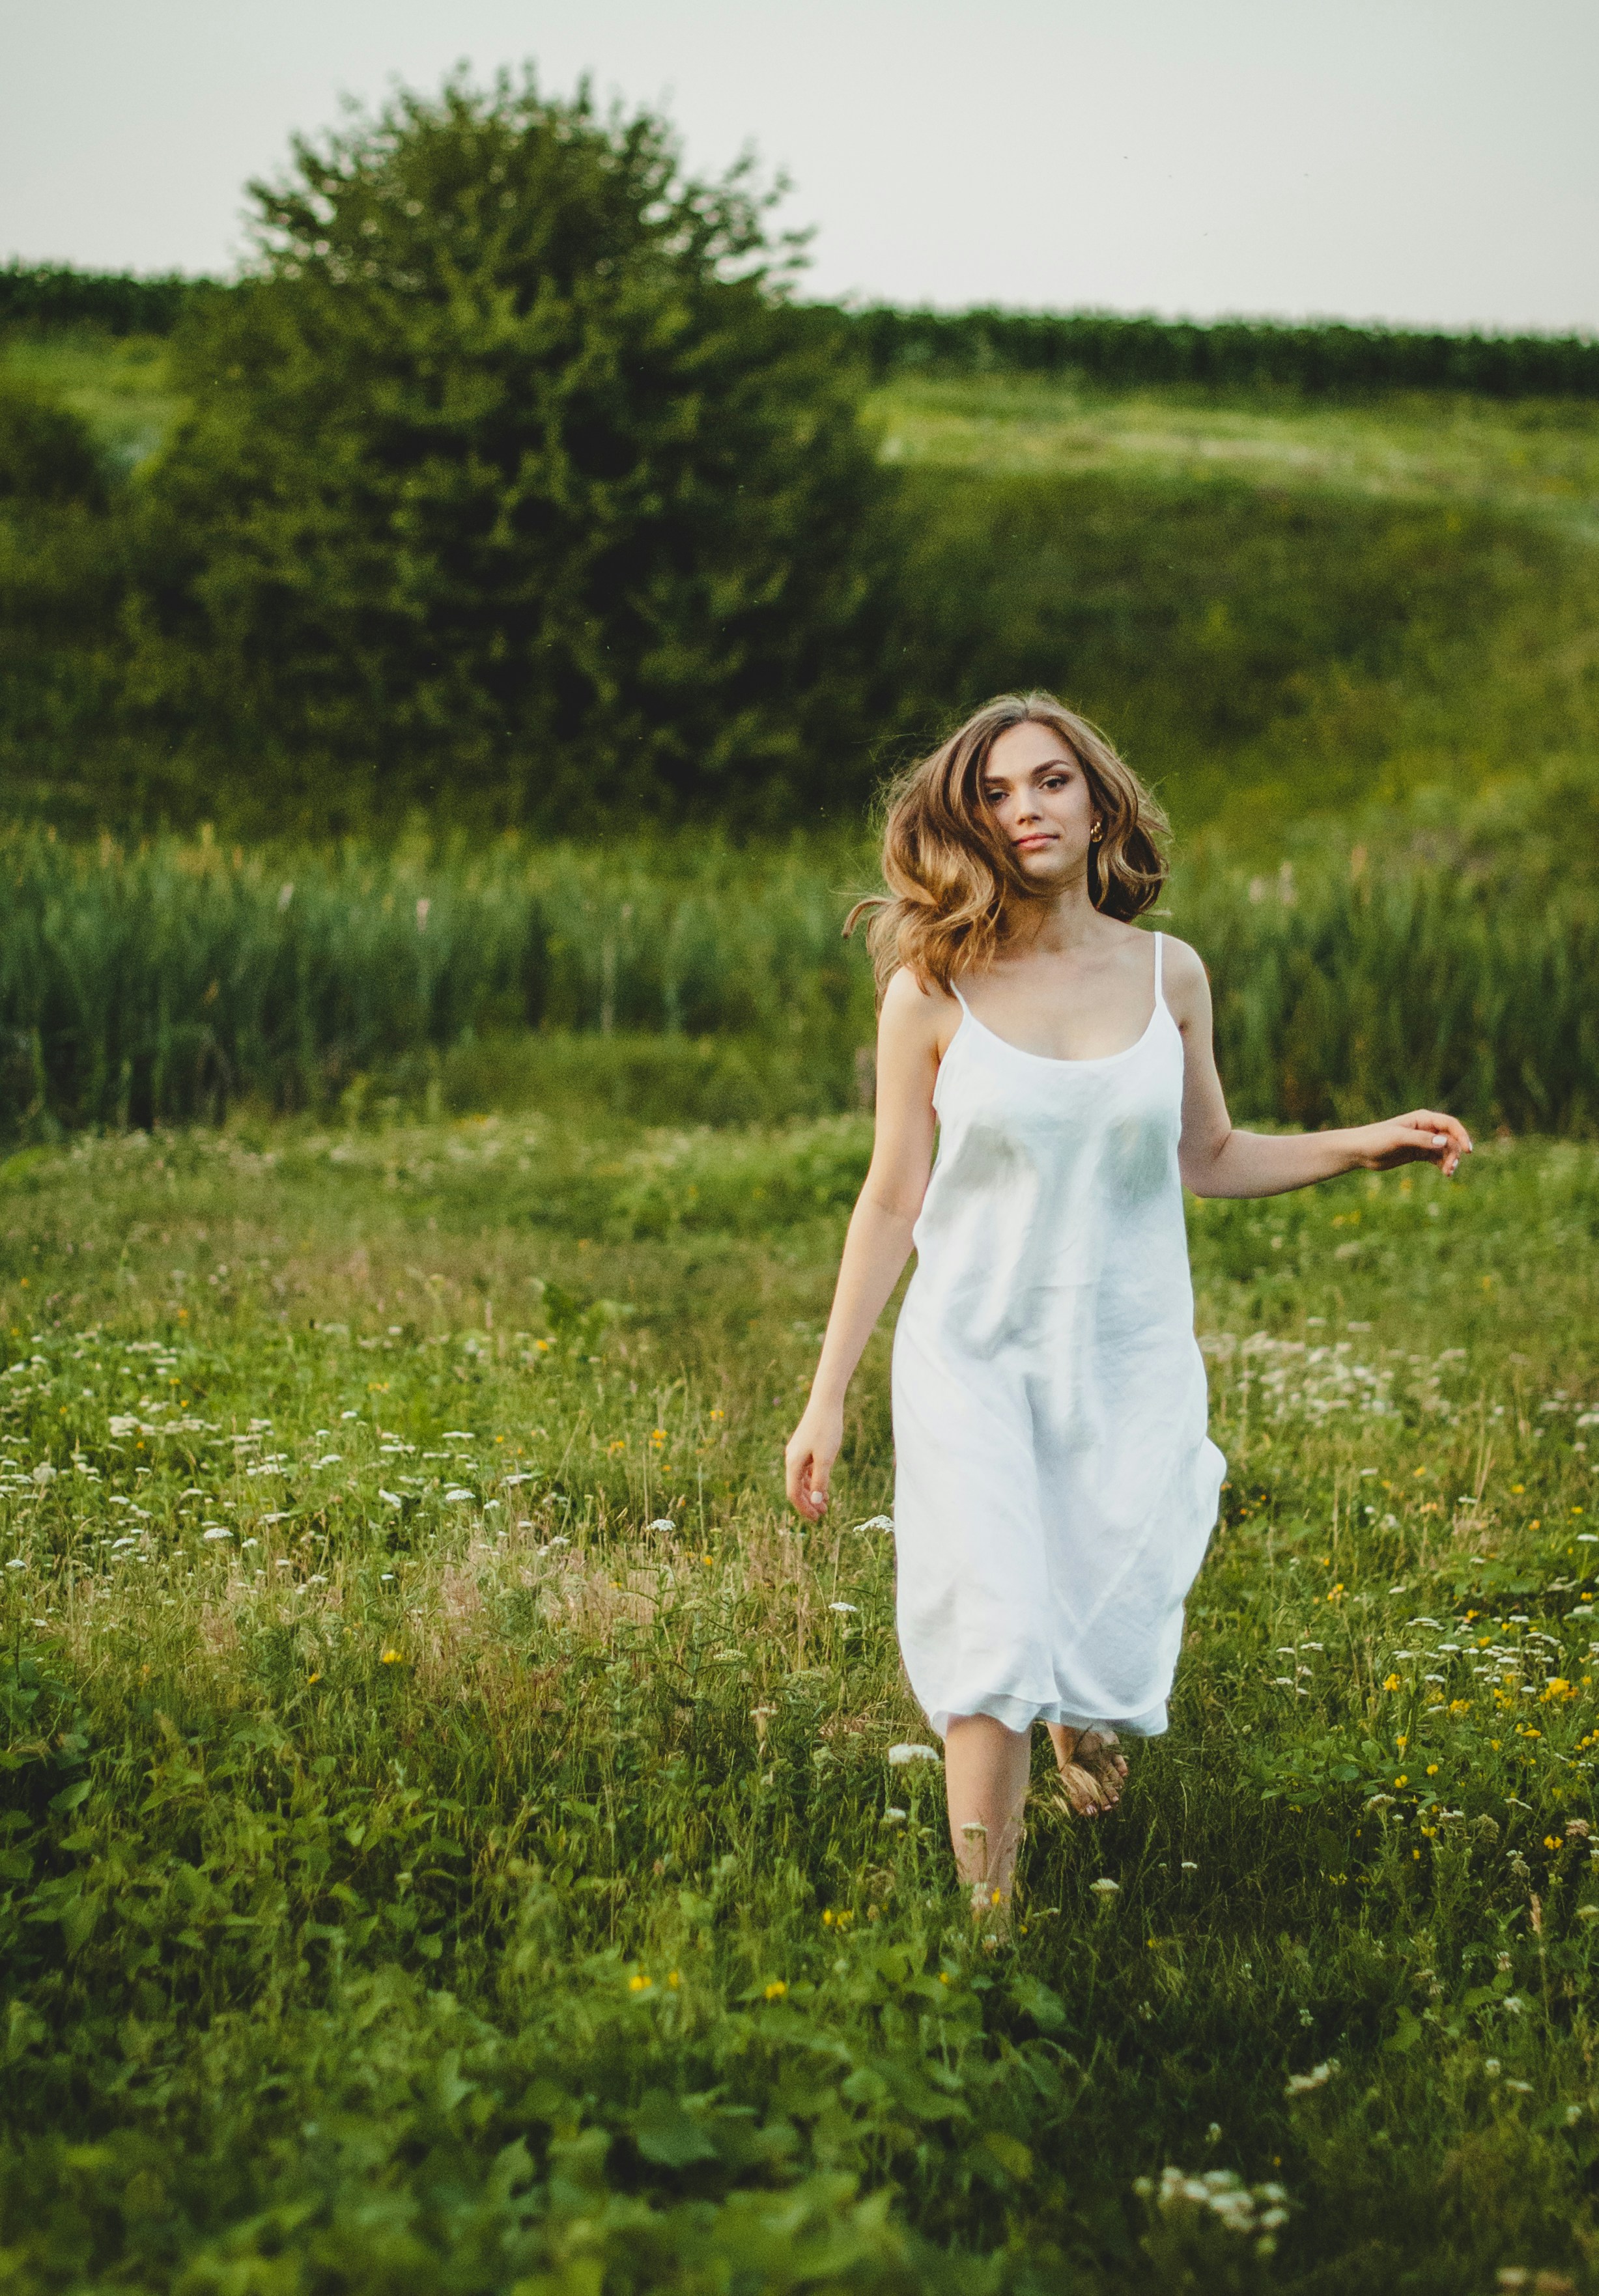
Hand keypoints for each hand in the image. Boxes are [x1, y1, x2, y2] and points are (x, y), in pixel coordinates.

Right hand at [784, 1399, 842, 1523]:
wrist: (826, 1402)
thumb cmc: (826, 1429)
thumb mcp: (826, 1458)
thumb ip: (820, 1481)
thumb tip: (815, 1502)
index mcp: (793, 1463)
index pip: (794, 1494)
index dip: (804, 1508)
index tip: (817, 1519)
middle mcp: (791, 1459)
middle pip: (796, 1488)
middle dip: (809, 1503)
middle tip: (823, 1515)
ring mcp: (797, 1453)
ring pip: (801, 1480)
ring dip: (813, 1493)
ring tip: (826, 1503)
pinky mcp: (804, 1447)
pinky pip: (806, 1470)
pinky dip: (814, 1480)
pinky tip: (824, 1486)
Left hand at [1355, 1109, 1473, 1176]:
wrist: (1360, 1151)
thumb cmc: (1377, 1139)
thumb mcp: (1399, 1138)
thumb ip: (1421, 1139)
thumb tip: (1444, 1141)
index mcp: (1423, 1119)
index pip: (1450, 1124)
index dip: (1461, 1135)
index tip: (1467, 1150)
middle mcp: (1426, 1128)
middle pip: (1450, 1139)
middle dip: (1454, 1152)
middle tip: (1450, 1168)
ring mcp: (1422, 1141)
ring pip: (1445, 1150)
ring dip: (1450, 1160)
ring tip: (1448, 1172)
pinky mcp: (1418, 1153)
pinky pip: (1437, 1158)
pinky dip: (1443, 1164)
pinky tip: (1445, 1172)